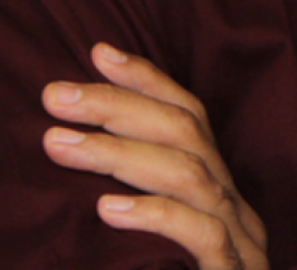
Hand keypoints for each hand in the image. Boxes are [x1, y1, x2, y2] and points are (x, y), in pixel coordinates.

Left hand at [42, 43, 267, 269]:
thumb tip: (74, 152)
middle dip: (117, 106)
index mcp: (218, 192)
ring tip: (60, 145)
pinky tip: (107, 209)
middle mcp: (235, 206)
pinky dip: (156, 215)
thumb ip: (138, 200)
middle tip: (54, 97)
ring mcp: (242, 242)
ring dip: (119, 153)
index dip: (146, 80)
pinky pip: (204, 234)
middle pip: (186, 131)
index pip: (189, 115)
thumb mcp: (161, 244)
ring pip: (189, 174)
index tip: (98, 53)